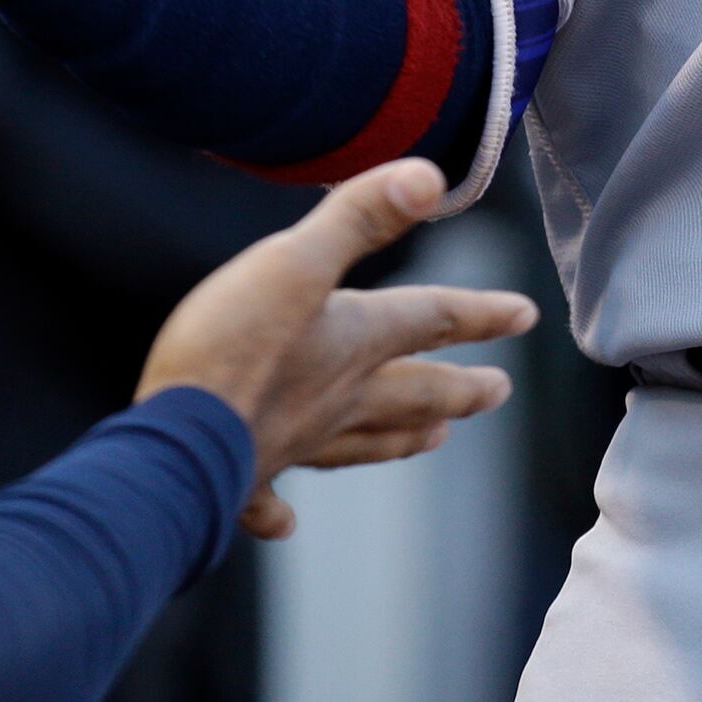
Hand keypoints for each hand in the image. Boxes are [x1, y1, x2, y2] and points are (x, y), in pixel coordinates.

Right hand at [138, 159, 537, 538]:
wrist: (176, 442)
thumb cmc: (231, 347)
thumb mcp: (293, 262)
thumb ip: (358, 218)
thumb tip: (431, 177)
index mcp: (353, 343)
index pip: (431, 319)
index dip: (480, 312)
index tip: (525, 313)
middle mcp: (336, 399)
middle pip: (413, 392)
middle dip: (459, 388)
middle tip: (499, 390)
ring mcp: (294, 442)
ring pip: (364, 443)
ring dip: (402, 438)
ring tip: (433, 439)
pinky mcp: (244, 476)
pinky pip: (269, 500)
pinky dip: (279, 512)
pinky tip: (286, 523)